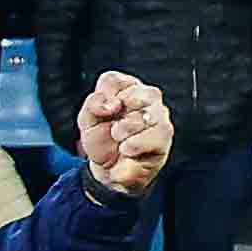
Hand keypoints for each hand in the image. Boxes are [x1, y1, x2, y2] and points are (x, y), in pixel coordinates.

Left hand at [70, 71, 175, 198]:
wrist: (108, 170)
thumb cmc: (102, 140)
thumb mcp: (88, 122)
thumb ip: (93, 106)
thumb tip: (110, 104)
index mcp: (124, 90)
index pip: (113, 80)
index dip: (105, 96)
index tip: (103, 112)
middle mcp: (146, 99)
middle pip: (142, 93)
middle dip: (122, 113)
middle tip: (114, 128)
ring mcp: (158, 116)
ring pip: (149, 114)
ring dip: (127, 129)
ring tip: (120, 141)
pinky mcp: (164, 136)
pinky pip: (157, 134)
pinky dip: (137, 144)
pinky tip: (127, 150)